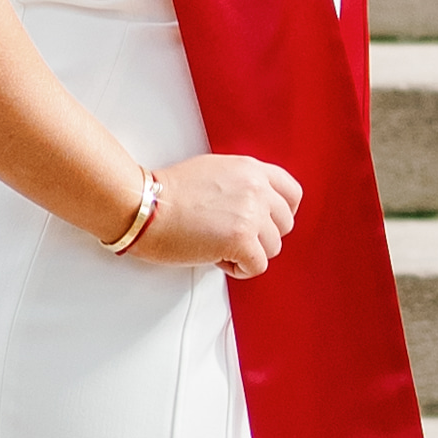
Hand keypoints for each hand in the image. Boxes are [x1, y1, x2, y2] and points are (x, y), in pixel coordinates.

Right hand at [131, 151, 299, 275]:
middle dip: (262, 236)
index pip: (292, 193)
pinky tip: (216, 258)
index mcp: (251, 169)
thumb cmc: (167, 193)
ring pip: (273, 248)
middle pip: (285, 224)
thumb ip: (241, 184)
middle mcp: (257, 189)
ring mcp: (251, 215)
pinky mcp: (241, 240)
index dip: (282, 213)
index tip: (268, 223)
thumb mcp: (214, 171)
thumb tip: (253, 206)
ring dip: (248, 253)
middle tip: (234, 238)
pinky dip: (238, 269)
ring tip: (219, 246)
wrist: (146, 207)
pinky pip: (258, 266)